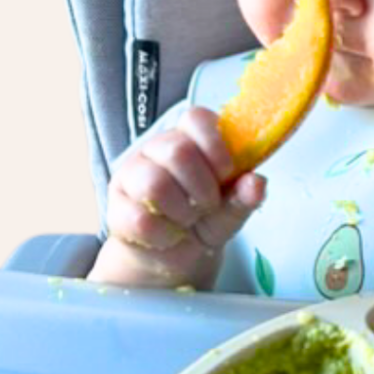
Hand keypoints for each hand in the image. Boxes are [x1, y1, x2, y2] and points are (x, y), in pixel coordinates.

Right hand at [88, 106, 265, 287]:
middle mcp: (156, 149)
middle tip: (208, 204)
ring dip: (182, 210)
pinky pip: (139, 218)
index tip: (226, 172)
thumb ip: (245, 196)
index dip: (215, 145)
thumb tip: (256, 183)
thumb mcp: (232, 209)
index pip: (196, 117)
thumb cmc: (204, 219)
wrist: (175, 256)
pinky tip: (170, 236)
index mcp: (189, 139)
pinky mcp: (116, 208)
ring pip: (154, 183)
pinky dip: (164, 235)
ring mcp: (132, 176)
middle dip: (202, 186)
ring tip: (188, 220)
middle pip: (177, 150)